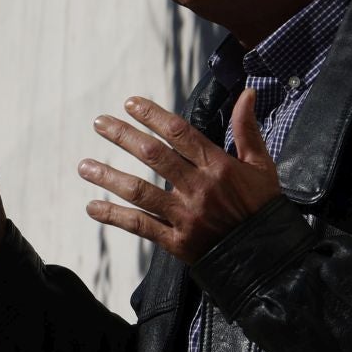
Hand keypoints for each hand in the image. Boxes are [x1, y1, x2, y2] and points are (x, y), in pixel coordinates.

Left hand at [77, 90, 280, 263]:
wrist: (267, 258)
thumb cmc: (263, 208)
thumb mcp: (261, 165)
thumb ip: (247, 129)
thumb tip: (247, 93)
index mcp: (218, 166)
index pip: (179, 133)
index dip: (153, 115)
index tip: (130, 103)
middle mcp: (199, 188)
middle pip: (154, 156)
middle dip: (123, 136)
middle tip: (100, 123)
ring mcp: (185, 216)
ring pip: (140, 191)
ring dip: (109, 177)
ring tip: (84, 166)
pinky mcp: (177, 242)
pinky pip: (140, 226)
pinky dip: (114, 216)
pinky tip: (92, 206)